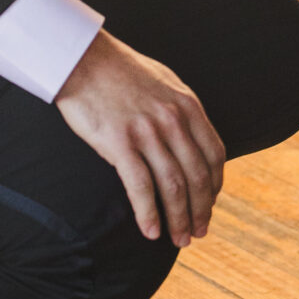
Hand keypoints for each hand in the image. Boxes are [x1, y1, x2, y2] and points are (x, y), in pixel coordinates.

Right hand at [55, 29, 224, 245]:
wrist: (82, 59)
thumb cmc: (119, 71)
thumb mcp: (165, 83)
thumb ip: (180, 110)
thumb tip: (190, 137)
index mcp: (188, 106)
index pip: (214, 154)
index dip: (216, 185)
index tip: (210, 203)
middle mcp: (173, 120)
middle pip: (198, 176)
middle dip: (201, 210)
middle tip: (199, 232)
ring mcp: (147, 132)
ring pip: (173, 186)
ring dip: (179, 219)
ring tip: (180, 240)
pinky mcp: (119, 143)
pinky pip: (140, 187)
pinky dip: (148, 214)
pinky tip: (151, 232)